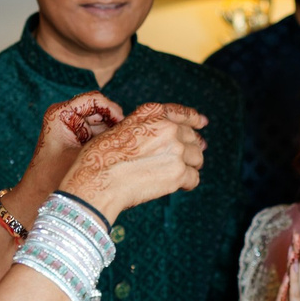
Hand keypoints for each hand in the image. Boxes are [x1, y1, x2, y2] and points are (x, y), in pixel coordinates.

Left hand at [17, 93, 122, 199]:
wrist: (36, 198)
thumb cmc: (53, 178)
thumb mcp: (83, 155)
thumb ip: (106, 139)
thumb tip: (131, 129)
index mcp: (60, 113)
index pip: (94, 99)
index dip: (112, 109)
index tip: (124, 125)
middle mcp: (66, 116)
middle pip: (100, 110)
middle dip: (114, 124)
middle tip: (124, 140)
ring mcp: (73, 128)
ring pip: (103, 123)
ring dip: (112, 135)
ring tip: (118, 149)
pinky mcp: (78, 139)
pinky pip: (99, 135)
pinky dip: (107, 142)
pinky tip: (113, 154)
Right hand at [62, 102, 207, 217]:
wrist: (97, 180)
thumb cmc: (100, 158)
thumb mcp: (119, 129)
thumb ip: (142, 129)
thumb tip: (158, 140)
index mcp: (152, 114)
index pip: (181, 113)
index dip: (194, 119)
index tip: (202, 123)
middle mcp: (168, 128)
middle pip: (192, 138)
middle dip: (191, 149)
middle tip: (189, 160)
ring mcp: (176, 150)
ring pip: (197, 158)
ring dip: (190, 166)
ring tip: (178, 175)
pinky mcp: (179, 173)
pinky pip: (194, 178)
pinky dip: (188, 183)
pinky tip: (178, 187)